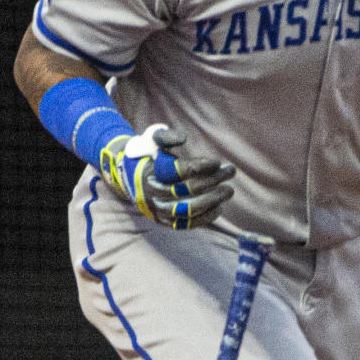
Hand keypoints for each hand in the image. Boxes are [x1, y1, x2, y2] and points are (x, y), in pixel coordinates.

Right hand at [101, 124, 234, 229]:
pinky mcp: (163, 221)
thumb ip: (166, 135)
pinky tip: (219, 207)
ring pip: (189, 209)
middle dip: (214, 180)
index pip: (181, 171)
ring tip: (229, 190)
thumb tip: (184, 137)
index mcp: (152, 171)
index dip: (202, 167)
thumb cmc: (147, 154)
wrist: (128, 177)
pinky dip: (204, 217)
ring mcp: (159, 209)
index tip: (217, 162)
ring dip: (213, 200)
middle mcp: (154, 192)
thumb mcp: (151, 138)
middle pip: (189, 190)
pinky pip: (186, 224)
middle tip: (231, 171)